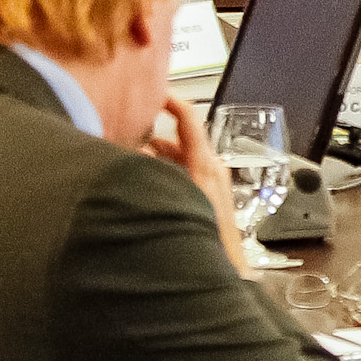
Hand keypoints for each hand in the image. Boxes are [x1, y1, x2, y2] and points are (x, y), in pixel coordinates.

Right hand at [148, 93, 247, 274]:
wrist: (226, 269)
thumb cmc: (206, 239)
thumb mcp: (173, 200)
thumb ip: (152, 176)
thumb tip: (136, 155)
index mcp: (206, 164)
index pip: (190, 119)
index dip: (173, 100)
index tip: (155, 90)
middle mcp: (213, 168)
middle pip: (184, 138)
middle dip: (157, 129)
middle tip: (134, 123)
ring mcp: (214, 181)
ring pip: (184, 155)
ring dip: (160, 151)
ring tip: (134, 151)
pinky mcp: (211, 195)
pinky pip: (187, 172)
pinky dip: (168, 167)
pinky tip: (149, 177)